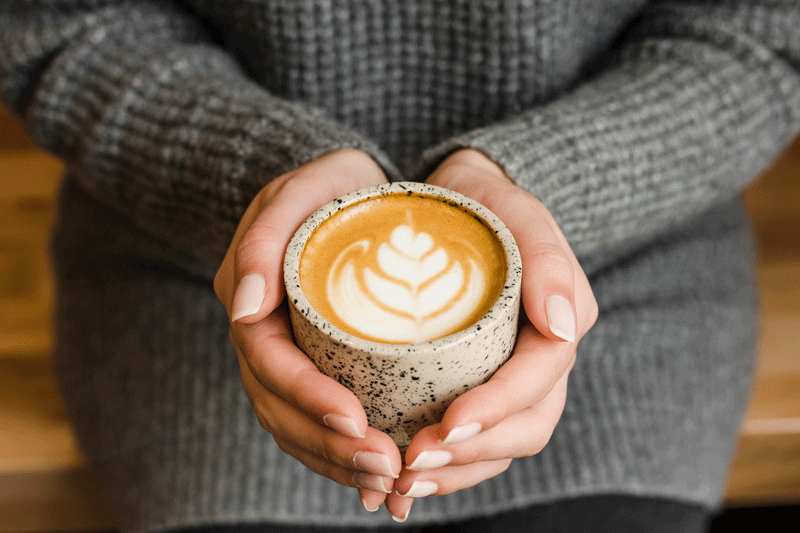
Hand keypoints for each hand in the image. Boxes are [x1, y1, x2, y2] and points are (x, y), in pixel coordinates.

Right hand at [214, 149, 402, 512]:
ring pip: (297, 427)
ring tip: (389, 483)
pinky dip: (342, 454)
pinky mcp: (314, 368)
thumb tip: (246, 308)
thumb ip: (264, 239)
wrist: (340, 189)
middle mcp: (263, 339)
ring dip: (338, 462)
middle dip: (330, 447)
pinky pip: (316, 422)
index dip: (308, 398)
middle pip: (281, 410)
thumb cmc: (325, 187)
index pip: (270, 364)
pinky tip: (381, 476)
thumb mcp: (297, 192)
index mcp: (253, 303)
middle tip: (385, 468)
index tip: (355, 422)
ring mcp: (286, 358)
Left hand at [383, 149, 598, 521]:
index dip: (498, 408)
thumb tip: (561, 324)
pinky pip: (475, 439)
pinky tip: (406, 476)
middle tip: (415, 460)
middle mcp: (541, 362)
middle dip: (473, 452)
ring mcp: (513, 379)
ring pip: (501, 445)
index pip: (539, 381)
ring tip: (404, 481)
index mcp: (558, 325)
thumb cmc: (489, 204)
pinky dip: (446, 466)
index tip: (449, 422)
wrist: (461, 202)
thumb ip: (547, 260)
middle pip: (525, 427)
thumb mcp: (518, 213)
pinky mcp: (481, 386)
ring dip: (456, 472)